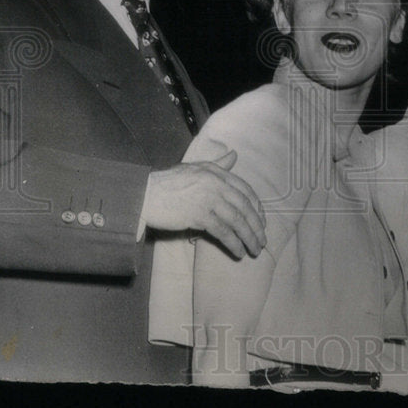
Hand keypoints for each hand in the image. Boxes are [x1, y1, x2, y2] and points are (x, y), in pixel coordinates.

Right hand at [143, 151, 266, 257]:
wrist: (145, 194)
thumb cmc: (168, 182)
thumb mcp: (196, 168)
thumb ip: (218, 164)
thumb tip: (235, 155)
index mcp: (217, 172)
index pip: (246, 190)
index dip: (257, 207)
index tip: (262, 221)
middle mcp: (216, 184)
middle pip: (245, 206)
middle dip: (257, 225)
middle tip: (262, 240)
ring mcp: (208, 199)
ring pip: (237, 220)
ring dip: (249, 237)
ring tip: (254, 250)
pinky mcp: (198, 215)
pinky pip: (223, 231)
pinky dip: (233, 243)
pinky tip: (238, 252)